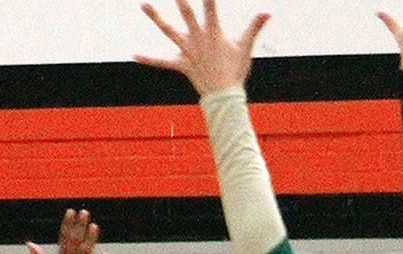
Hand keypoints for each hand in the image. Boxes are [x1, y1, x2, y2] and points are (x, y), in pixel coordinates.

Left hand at [135, 0, 269, 95]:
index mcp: (214, 33)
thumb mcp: (246, 46)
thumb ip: (255, 26)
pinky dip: (150, 58)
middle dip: (181, 0)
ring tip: (143, 4)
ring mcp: (188, 51)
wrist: (226, 95)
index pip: (211, 8)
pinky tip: (134, 54)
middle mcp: (199, 39)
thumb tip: (268, 12)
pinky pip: (163, 61)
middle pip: (187, 15)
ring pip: (169, 31)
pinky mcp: (181, 63)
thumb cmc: (236, 68)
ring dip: (156, 17)